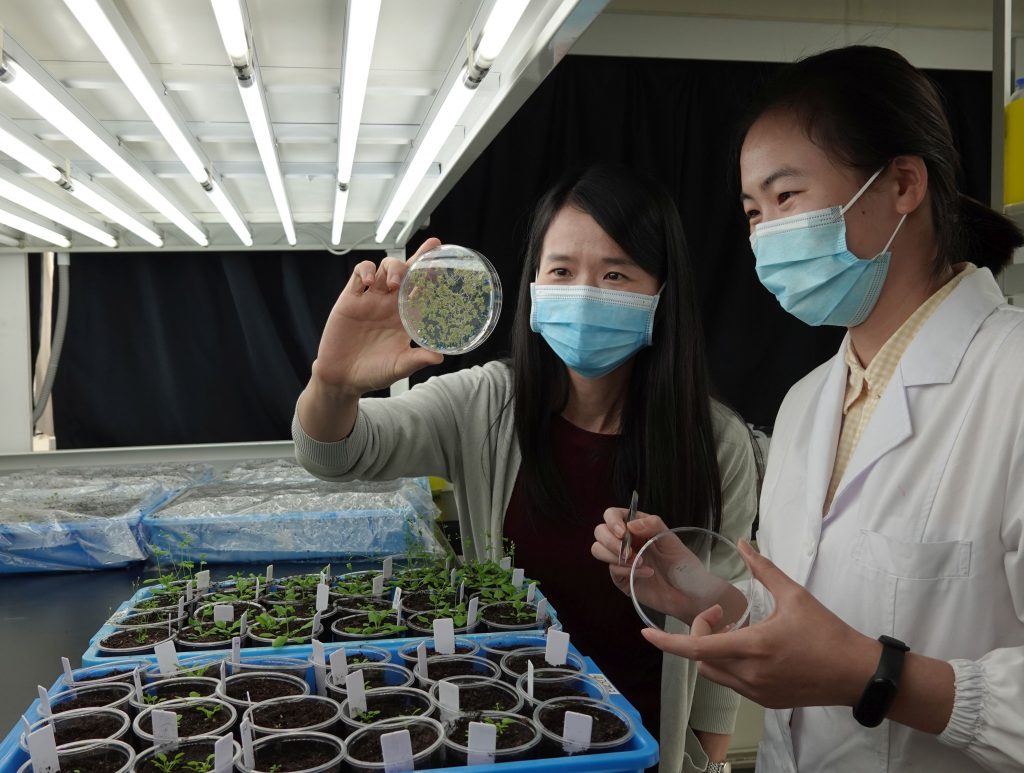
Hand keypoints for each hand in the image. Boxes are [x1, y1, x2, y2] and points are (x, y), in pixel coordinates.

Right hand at [312, 238, 444, 395]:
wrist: (342, 378)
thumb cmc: (373, 373)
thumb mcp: (399, 367)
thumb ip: (416, 359)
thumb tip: (439, 357)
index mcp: (405, 318)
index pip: (421, 290)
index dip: (431, 274)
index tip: (443, 258)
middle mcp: (389, 305)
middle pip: (405, 272)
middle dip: (416, 260)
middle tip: (425, 257)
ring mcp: (370, 300)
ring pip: (384, 269)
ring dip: (392, 267)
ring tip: (395, 281)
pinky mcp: (350, 299)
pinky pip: (358, 275)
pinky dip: (366, 271)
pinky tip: (370, 281)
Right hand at [591, 510, 739, 626]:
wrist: (689, 595)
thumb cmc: (684, 565)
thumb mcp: (671, 540)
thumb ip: (652, 525)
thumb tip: (629, 524)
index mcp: (637, 528)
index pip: (613, 516)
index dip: (612, 521)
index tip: (622, 533)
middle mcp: (626, 542)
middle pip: (600, 532)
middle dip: (609, 540)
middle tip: (628, 551)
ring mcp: (622, 561)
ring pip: (598, 550)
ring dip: (613, 555)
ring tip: (637, 562)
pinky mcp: (621, 579)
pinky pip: (612, 570)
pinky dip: (626, 570)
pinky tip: (646, 573)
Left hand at [641, 540, 878, 709]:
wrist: (856, 673)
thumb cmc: (828, 634)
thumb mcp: (795, 595)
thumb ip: (763, 569)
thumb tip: (743, 545)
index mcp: (753, 648)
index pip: (697, 649)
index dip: (667, 643)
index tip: (646, 634)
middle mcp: (750, 675)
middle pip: (702, 659)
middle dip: (699, 635)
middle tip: (720, 614)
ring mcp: (758, 692)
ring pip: (715, 673)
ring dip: (713, 650)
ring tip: (736, 629)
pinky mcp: (767, 701)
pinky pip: (733, 683)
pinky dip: (729, 663)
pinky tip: (750, 647)